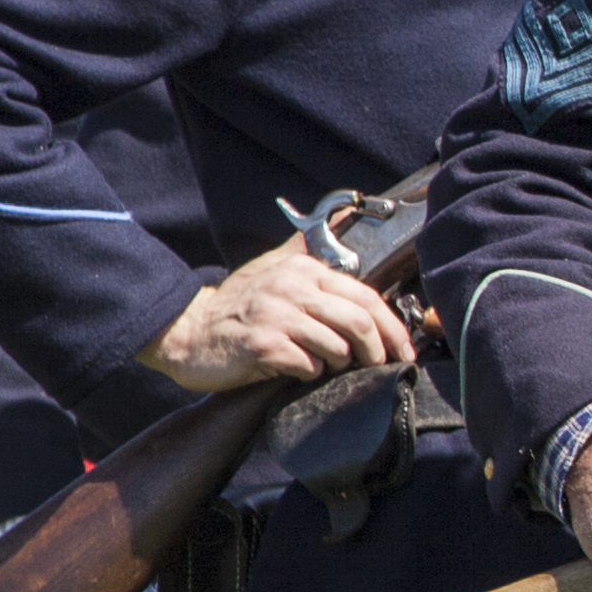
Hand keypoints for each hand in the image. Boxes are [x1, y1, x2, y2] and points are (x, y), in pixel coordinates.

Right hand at [148, 237, 414, 391]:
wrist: (187, 331)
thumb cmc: (238, 306)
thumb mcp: (274, 269)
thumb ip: (308, 250)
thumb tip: (347, 218)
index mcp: (303, 269)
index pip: (367, 296)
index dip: (393, 328)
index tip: (403, 349)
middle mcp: (291, 288)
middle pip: (360, 322)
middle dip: (378, 350)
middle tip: (379, 366)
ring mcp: (276, 316)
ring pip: (338, 347)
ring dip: (341, 364)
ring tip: (330, 365)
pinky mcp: (263, 345)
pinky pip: (308, 366)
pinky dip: (311, 373)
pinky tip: (299, 370)